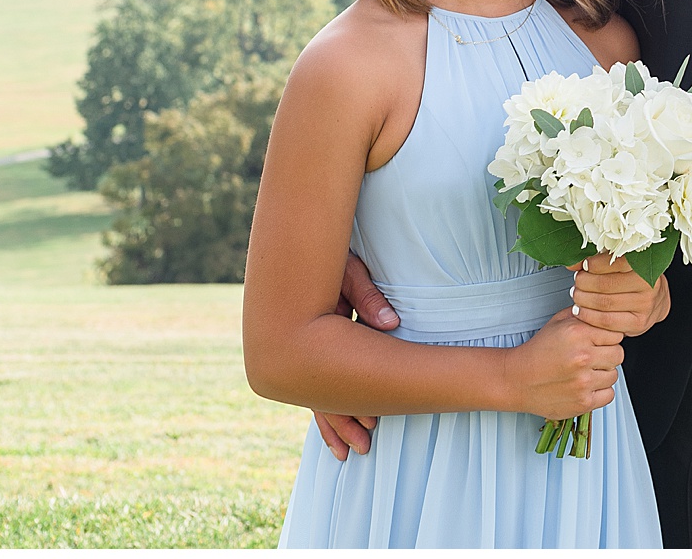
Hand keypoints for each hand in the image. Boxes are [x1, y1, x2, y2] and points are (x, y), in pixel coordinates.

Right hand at [310, 251, 401, 457]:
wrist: (300, 241)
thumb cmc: (328, 255)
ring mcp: (304, 347)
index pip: (332, 380)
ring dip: (333, 421)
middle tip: (363, 449)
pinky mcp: (307, 343)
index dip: (350, 408)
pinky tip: (333, 423)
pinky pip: (315, 381)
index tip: (374, 425)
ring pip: (318, 394)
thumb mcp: (347, 270)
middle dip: (343, 424)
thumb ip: (367, 295)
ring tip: (349, 450)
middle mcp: (305, 346)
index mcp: (315, 332)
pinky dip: (325, 402)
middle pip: (323, 397)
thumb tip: (392, 324)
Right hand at [509, 308, 625, 419]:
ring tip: (585, 371)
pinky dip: (600, 392)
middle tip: (592, 357)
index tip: (598, 342)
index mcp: (578, 333)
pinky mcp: (583, 402)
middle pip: (618, 354)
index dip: (607, 337)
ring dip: (603, 374)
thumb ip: (584, 314)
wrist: (517, 379)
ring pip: (614, 375)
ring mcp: (583, 382)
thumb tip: (605, 312)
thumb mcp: (558, 322)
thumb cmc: (538, 351)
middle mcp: (583, 357)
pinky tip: (586, 385)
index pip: (616, 333)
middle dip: (607, 355)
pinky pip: (609, 394)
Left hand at [567, 253, 669, 336]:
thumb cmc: (634, 278)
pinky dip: (589, 316)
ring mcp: (645, 305)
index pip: (615, 262)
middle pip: (606, 284)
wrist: (655, 300)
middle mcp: (648, 284)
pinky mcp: (638, 323)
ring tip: (577, 295)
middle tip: (578, 282)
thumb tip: (572, 264)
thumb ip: (597, 261)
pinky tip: (581, 311)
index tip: (585, 266)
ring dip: (584, 299)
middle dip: (585, 283)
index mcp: (645, 264)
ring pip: (605, 303)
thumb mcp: (619, 264)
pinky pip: (606, 321)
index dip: (595, 264)